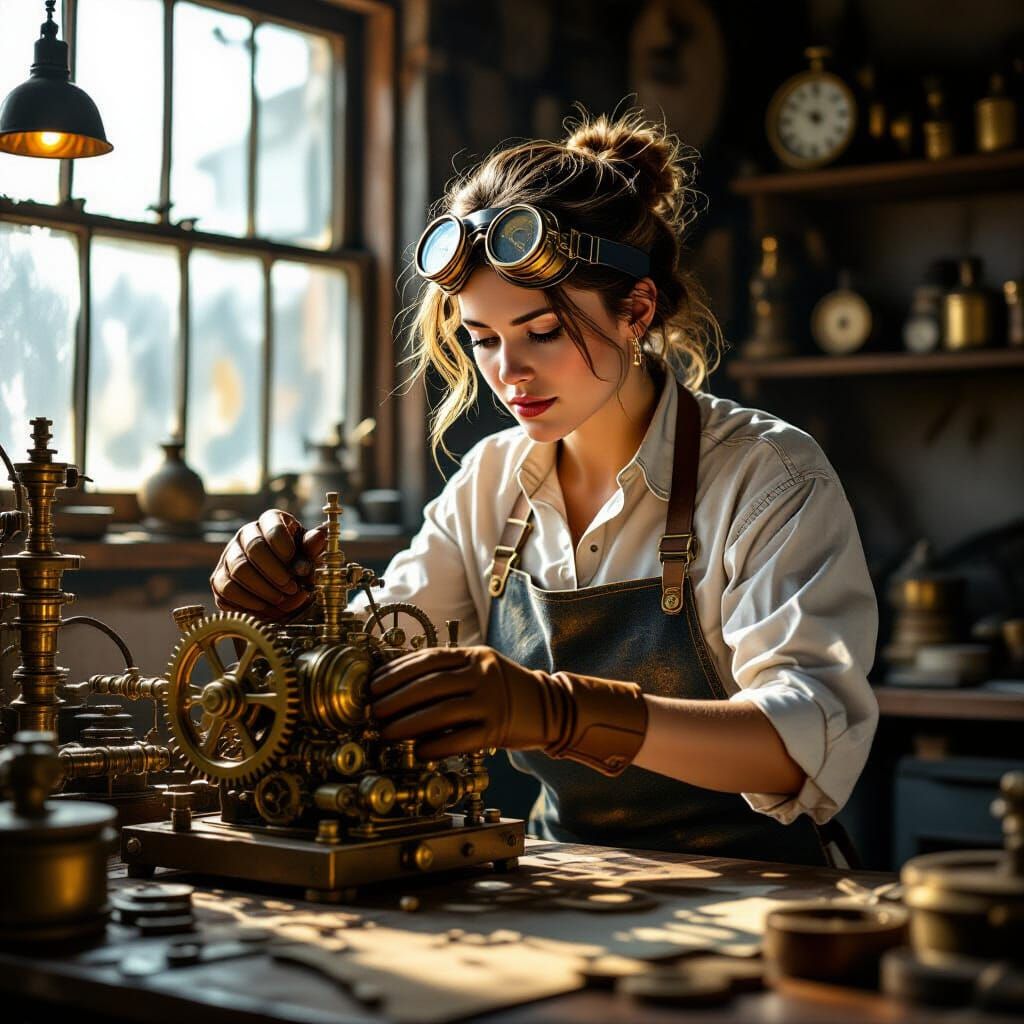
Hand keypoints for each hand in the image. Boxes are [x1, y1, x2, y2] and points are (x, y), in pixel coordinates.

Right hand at [210, 509, 326, 620]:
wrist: (281, 585)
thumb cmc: (297, 563)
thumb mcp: (309, 555)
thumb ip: (312, 547)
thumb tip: (319, 536)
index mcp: (270, 521)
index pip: (273, 528)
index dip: (286, 549)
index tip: (300, 568)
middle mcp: (245, 534)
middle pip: (254, 549)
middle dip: (276, 573)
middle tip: (292, 588)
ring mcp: (228, 556)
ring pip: (239, 570)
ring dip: (264, 589)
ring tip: (282, 599)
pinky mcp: (218, 579)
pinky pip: (227, 589)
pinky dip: (248, 601)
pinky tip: (265, 606)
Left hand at [368, 645, 648, 774]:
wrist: (550, 707)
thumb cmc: (505, 689)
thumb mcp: (480, 669)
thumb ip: (448, 672)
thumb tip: (399, 687)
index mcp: (474, 655)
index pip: (428, 659)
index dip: (397, 672)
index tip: (374, 685)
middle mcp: (483, 674)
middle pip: (431, 685)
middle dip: (396, 699)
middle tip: (373, 711)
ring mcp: (492, 701)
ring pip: (442, 712)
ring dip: (408, 724)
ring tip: (386, 733)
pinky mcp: (498, 729)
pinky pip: (460, 739)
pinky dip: (436, 746)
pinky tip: (417, 752)